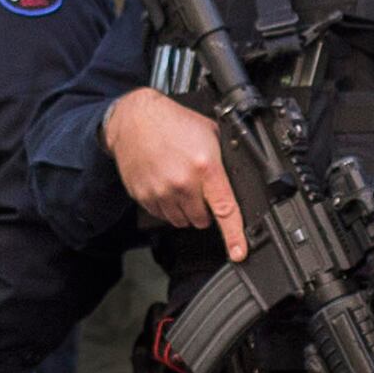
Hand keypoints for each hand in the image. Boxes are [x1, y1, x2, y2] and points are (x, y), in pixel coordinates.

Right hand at [104, 87, 242, 257]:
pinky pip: (162, 215)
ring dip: (186, 210)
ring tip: (181, 184)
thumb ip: (224, 161)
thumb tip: (239, 183)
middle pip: (202, 220)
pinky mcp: (144, 196)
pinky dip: (167, 206)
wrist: (134, 119)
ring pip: (182, 221)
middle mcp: (183, 183)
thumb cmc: (173, 123)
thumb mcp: (210, 134)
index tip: (239, 253)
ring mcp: (161, 192)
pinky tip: (166, 185)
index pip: (225, 209)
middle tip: (199, 189)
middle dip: (205, 210)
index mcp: (205, 167)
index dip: (234, 235)